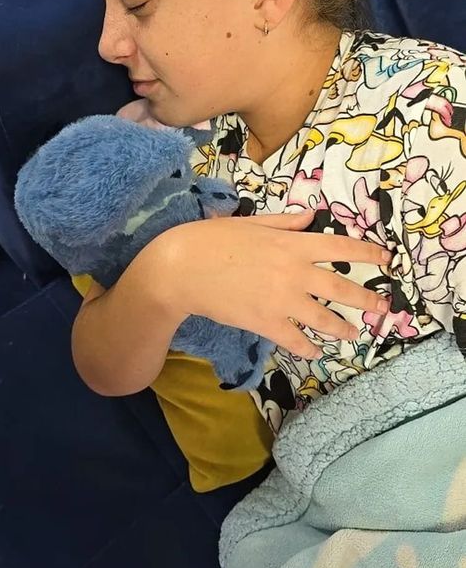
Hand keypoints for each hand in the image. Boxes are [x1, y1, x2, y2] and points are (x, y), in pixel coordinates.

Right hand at [152, 211, 391, 358]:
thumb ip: (286, 222)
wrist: (182, 269)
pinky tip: (316, 351)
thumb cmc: (214, 240)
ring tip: (354, 333)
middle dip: (367, 299)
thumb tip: (312, 216)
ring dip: (344, 328)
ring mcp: (282, 301)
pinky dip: (309, 348)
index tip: (387, 259)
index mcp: (293, 245)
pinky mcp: (266, 323)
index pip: (342, 248)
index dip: (369, 254)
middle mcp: (295, 273)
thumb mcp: (253, 223)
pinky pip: (296, 340)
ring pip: (325, 319)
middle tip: (384, 307)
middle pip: (342, 289)